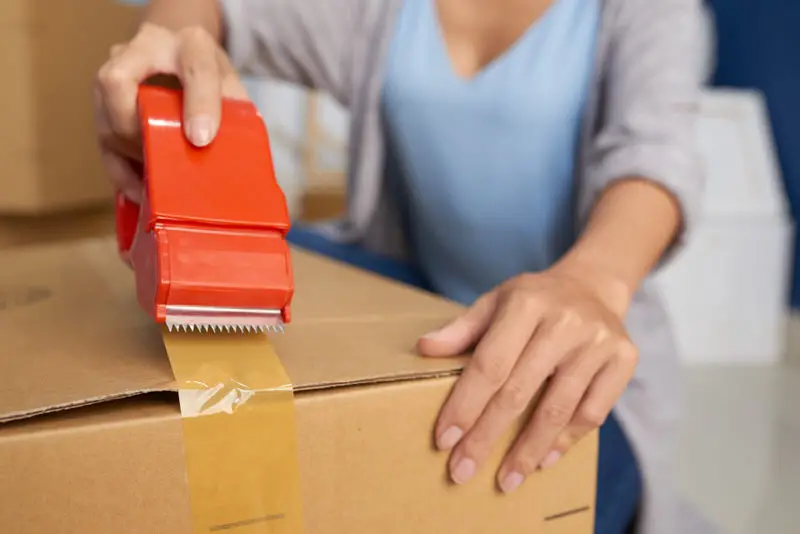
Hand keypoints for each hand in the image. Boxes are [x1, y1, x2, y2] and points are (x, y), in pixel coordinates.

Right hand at [93, 23, 248, 201]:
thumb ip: (235, 111)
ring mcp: (113, 73)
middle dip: (139, 131)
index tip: (203, 139)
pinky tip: (140, 192)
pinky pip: (103, 140)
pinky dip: (120, 170)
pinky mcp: (101, 102)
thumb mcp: (230, 83)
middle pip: (119, 84)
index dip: (199, 103)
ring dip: (129, 156)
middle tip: (167, 165)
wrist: (176, 49)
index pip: (195, 66)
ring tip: (157, 185)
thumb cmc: (206, 72)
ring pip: (105, 115)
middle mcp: (140, 50)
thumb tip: (236, 159)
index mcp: (189, 43)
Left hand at [417, 263, 636, 492]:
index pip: (490, 363)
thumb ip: (463, 329)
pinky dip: (565, 441)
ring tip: (506, 480)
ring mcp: (598, 342)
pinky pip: (592, 413)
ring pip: (558, 409)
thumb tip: (424, 349)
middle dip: (487, 437)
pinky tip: (542, 460)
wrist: (592, 286)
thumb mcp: (496, 301)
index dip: (465, 404)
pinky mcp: (623, 360)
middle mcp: (564, 322)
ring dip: (527, 451)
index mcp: (526, 303)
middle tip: (462, 471)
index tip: (444, 439)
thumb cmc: (534, 300)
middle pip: (519, 391)